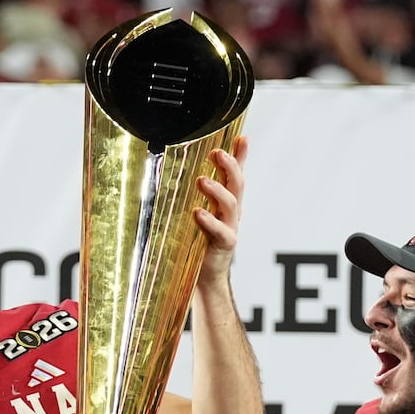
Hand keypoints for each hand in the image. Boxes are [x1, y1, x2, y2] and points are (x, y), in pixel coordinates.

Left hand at [194, 135, 247, 286]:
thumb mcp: (196, 212)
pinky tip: (198, 213)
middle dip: (230, 166)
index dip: (240, 156)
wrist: (205, 276)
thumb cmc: (198, 242)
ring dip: (218, 190)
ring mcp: (230, 227)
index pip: (235, 174)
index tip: (242, 137)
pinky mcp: (225, 245)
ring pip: (231, 204)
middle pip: (237, 184)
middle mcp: (231, 212)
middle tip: (218, 153)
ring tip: (203, 181)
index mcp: (225, 202)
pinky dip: (210, 221)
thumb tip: (173, 173)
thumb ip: (190, 197)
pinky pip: (221, 231)